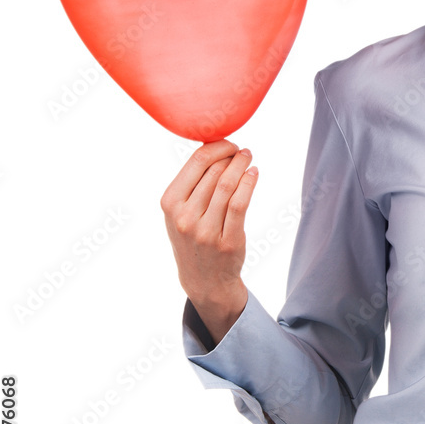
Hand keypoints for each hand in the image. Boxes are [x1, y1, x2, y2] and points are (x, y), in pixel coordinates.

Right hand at [160, 139, 257, 342]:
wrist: (203, 280)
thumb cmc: (193, 237)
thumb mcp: (180, 211)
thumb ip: (192, 183)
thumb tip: (212, 146)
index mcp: (170, 203)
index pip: (195, 163)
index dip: (216, 147)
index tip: (228, 143)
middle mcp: (184, 216)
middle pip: (214, 172)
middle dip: (231, 155)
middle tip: (242, 150)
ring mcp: (205, 230)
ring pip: (227, 185)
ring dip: (242, 166)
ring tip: (248, 157)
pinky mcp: (227, 240)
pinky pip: (239, 204)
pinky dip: (249, 184)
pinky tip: (254, 174)